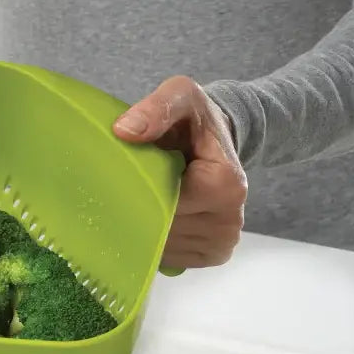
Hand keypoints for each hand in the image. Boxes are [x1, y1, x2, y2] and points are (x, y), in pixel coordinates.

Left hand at [112, 76, 246, 268]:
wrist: (216, 140)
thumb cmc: (195, 119)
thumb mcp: (180, 97)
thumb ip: (156, 108)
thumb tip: (124, 130)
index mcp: (226, 185)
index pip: (165, 200)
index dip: (139, 187)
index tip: (127, 170)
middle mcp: (229, 222)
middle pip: (162, 227)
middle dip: (137, 206)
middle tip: (124, 183)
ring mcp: (222, 243)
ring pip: (162, 245)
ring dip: (143, 223)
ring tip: (143, 195)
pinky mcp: (212, 255)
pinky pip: (170, 256)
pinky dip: (154, 239)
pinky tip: (152, 213)